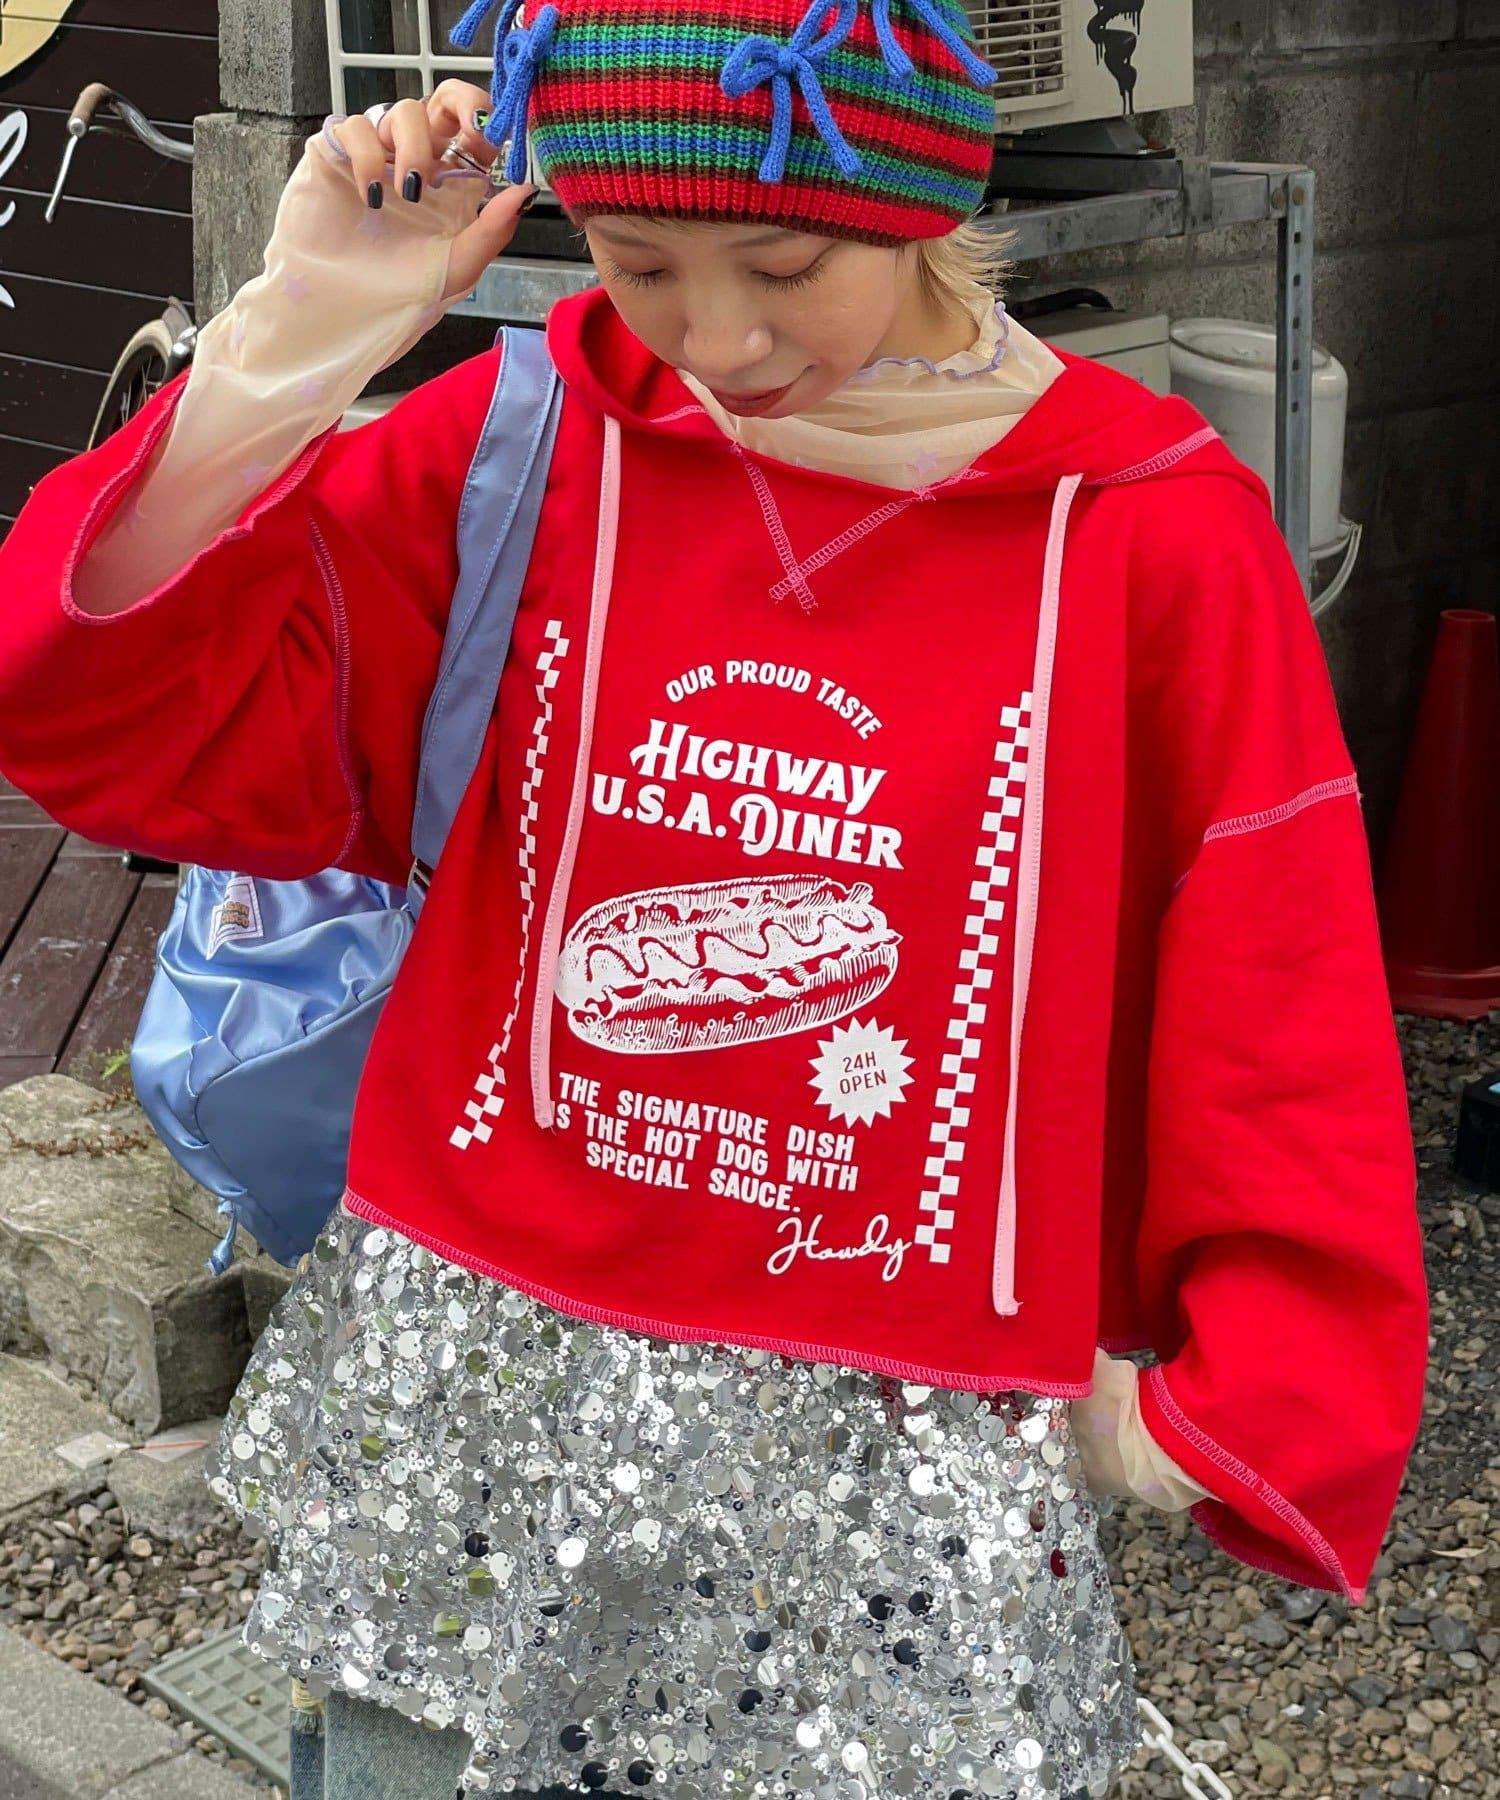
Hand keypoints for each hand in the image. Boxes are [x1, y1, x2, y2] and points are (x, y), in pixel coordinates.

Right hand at [329, 82, 535, 301]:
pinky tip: (372, 195)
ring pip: (402, 112)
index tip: (489, 141)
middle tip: (465, 137)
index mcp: (451, 177)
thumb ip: (493, 229)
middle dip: (459, 104)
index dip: (485, 120)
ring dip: (413, 146)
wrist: (350, 309)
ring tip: (410, 192)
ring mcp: (380, 152)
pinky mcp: (338, 153)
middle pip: (443, 99)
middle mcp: (418, 156)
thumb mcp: (459, 264)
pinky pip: (355, 129)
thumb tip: (526, 189)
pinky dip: (368, 156)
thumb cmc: (403, 288)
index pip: (473, 126)